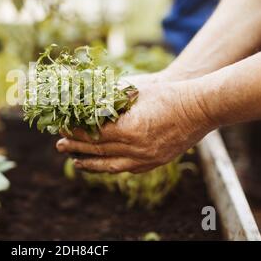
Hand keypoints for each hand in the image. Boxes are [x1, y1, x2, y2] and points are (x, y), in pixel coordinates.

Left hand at [56, 81, 217, 172]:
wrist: (200, 107)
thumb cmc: (167, 93)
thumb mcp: (134, 91)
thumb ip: (109, 100)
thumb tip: (84, 103)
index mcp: (129, 129)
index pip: (92, 135)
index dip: (75, 133)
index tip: (61, 129)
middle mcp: (136, 148)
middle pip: (98, 152)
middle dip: (76, 149)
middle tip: (59, 147)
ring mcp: (147, 158)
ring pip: (111, 165)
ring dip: (90, 164)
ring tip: (75, 162)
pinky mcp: (155, 162)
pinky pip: (127, 169)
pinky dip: (110, 167)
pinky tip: (101, 165)